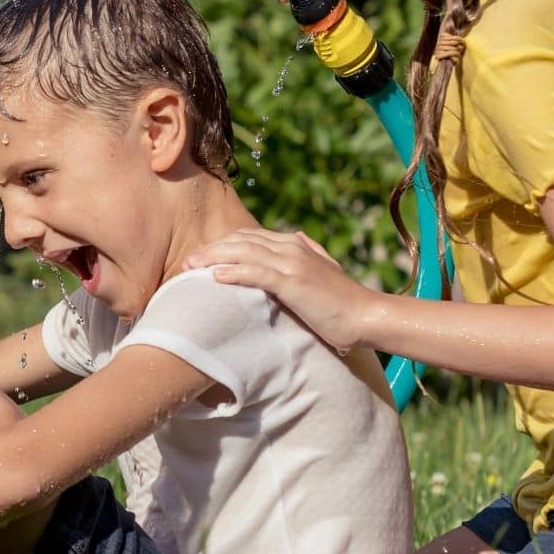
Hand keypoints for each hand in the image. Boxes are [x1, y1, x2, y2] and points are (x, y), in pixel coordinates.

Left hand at [186, 226, 372, 352]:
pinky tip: (215, 276)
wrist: (366, 316)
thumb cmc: (342, 303)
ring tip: (191, 267)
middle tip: (187, 262)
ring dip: (214, 257)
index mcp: (296, 245)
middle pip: (241, 240)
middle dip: (212, 249)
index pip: (249, 236)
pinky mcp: (294, 282)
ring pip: (244, 252)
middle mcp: (292, 247)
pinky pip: (257, 272)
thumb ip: (304, 260)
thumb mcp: (321, 274)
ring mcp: (293, 262)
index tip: (201, 257)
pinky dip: (234, 272)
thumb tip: (294, 246)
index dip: (223, 244)